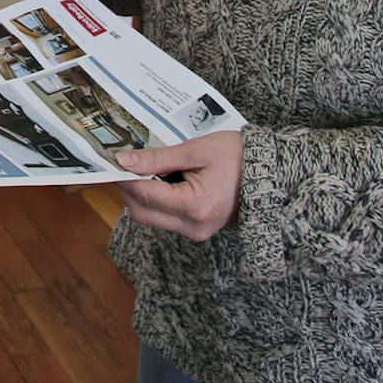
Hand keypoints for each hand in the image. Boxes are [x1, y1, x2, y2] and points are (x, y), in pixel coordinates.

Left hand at [114, 131, 243, 241]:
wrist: (269, 171)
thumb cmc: (236, 156)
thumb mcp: (195, 151)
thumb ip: (157, 158)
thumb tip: (123, 161)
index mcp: (196, 206)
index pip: (145, 195)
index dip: (124, 178)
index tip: (112, 161)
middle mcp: (195, 226)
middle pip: (143, 213)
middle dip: (129, 189)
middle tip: (125, 164)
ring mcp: (197, 232)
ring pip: (151, 218)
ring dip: (142, 195)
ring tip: (146, 168)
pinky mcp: (197, 230)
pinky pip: (166, 218)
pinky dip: (157, 201)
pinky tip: (161, 180)